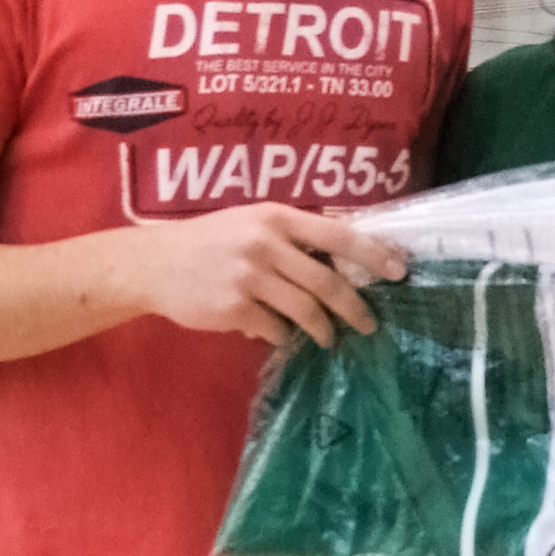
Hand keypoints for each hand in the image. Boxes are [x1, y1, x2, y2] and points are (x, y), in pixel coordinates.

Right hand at [126, 204, 405, 350]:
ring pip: (307, 311)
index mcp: (276, 217)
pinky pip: (276, 329)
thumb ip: (294, 238)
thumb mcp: (252, 223)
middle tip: (369, 325)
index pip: (338, 235)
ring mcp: (249, 276)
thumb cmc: (211, 242)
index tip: (399, 271)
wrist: (155, 263)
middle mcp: (266, 243)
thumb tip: (344, 264)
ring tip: (327, 338)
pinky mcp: (234, 307)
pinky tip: (277, 333)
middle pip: (329, 282)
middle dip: (356, 309)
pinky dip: (283, 335)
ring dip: (324, 330)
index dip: (373, 253)